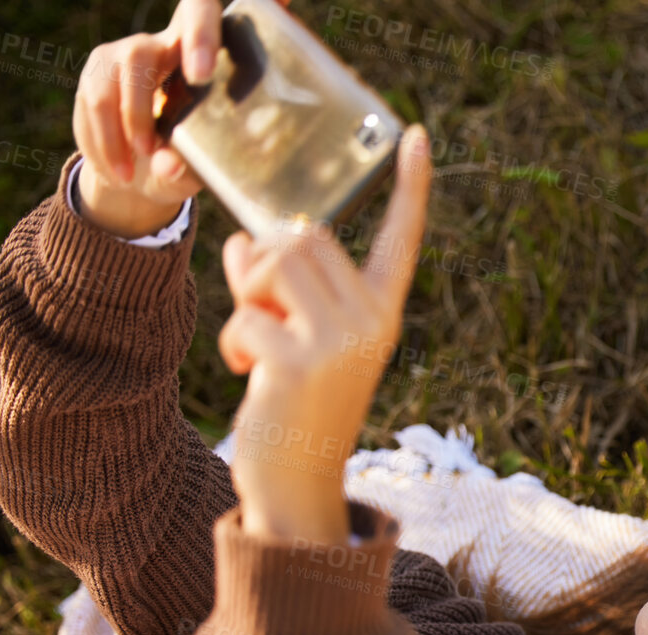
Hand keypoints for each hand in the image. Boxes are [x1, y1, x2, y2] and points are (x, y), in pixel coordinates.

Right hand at [72, 0, 287, 236]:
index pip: (200, 16)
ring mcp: (121, 54)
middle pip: (140, 56)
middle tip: (148, 153)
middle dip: (140, 108)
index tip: (201, 73)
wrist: (135, 171)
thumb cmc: (177, 164)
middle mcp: (158, 45)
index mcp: (201, 58)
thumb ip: (183, 169)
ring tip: (128, 176)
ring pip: (109, 85)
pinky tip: (115, 169)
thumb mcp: (188, 172)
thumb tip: (169, 165)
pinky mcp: (96, 71)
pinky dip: (101, 141)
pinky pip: (92, 102)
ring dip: (115, 134)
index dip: (200, 34)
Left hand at [219, 125, 431, 544]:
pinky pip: (248, 311)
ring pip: (276, 260)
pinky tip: (248, 373)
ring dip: (247, 293)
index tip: (414, 137)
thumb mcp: (298, 339)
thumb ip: (281, 288)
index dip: (409, 188)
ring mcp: (341, 342)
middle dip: (267, 264)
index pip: (399, 240)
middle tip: (263, 312)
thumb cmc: (296, 407)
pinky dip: (234, 338)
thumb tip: (243, 240)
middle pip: (306, 237)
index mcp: (382, 315)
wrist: (296, 484)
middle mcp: (373, 324)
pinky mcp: (301, 361)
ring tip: (256, 340)